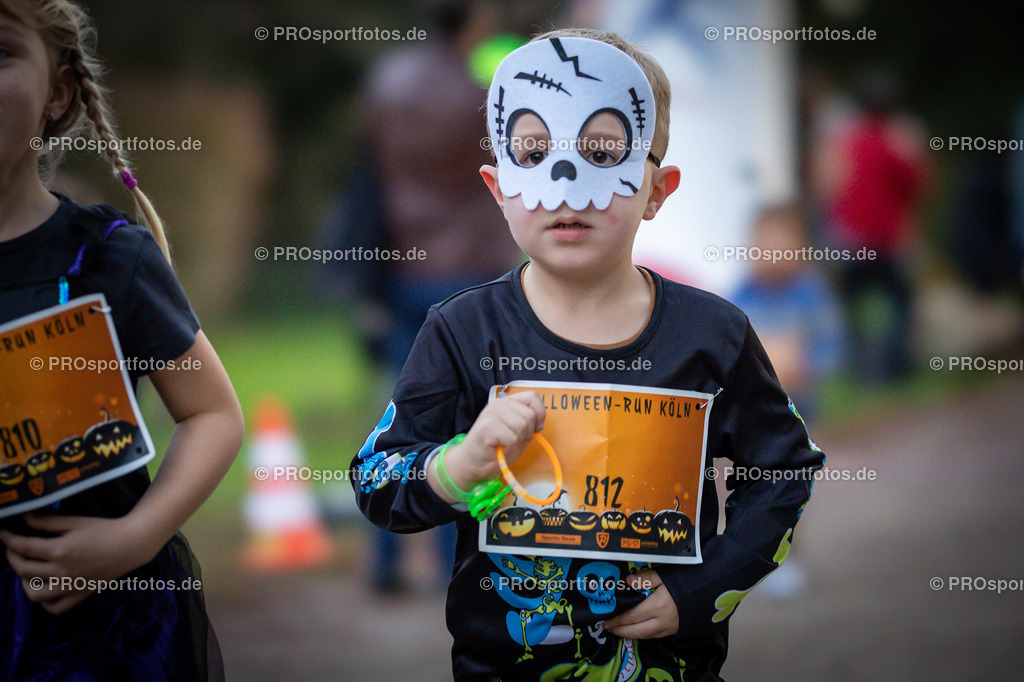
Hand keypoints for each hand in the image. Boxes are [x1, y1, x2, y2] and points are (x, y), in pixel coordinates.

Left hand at [0, 513, 157, 614]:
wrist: (131, 545)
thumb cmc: (105, 529)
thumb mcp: (76, 521)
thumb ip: (48, 522)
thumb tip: (24, 519)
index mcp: (59, 550)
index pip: (24, 547)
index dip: (9, 540)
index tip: (3, 533)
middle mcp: (61, 571)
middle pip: (23, 570)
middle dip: (11, 558)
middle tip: (12, 549)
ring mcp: (69, 586)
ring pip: (34, 593)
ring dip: (24, 582)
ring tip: (27, 571)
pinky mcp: (79, 594)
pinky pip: (54, 607)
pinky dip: (44, 602)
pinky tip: (44, 589)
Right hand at [442, 390, 545, 491]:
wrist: (471, 464)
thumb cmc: (495, 450)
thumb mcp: (516, 434)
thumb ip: (527, 424)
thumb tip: (539, 423)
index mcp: (507, 403)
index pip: (532, 396)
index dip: (540, 413)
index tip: (536, 429)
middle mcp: (499, 404)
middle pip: (530, 415)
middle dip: (527, 433)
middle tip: (512, 441)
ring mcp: (492, 413)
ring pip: (522, 426)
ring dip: (517, 442)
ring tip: (504, 445)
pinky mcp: (487, 426)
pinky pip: (512, 438)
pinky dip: (509, 449)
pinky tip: (498, 449)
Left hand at [602, 570, 678, 638]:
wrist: (708, 593)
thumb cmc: (685, 582)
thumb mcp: (664, 575)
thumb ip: (645, 578)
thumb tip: (628, 581)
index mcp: (656, 607)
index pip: (631, 617)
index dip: (617, 620)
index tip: (605, 620)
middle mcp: (660, 621)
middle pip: (636, 631)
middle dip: (620, 631)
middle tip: (607, 628)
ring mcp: (668, 628)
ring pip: (645, 636)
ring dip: (630, 634)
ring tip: (619, 630)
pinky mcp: (674, 630)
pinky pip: (654, 636)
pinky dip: (642, 635)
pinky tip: (637, 630)